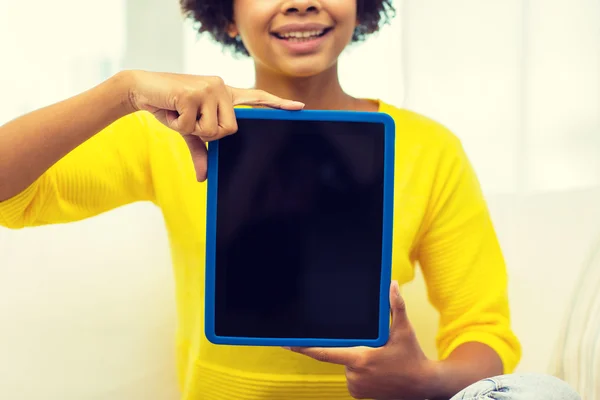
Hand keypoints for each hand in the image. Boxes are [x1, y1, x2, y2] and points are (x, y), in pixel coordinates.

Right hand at [126, 70, 303, 180]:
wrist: (142, 87)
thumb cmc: (171, 107)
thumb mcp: (189, 130)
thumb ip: (202, 151)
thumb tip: (204, 178)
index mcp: (226, 95)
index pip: (257, 99)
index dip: (278, 105)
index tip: (300, 108)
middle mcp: (222, 88)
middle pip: (230, 130)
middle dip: (207, 133)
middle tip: (189, 119)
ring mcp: (210, 88)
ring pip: (212, 130)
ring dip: (190, 128)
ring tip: (179, 111)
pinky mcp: (194, 91)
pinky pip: (192, 126)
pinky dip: (177, 123)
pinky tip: (171, 108)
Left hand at [287, 281, 437, 399]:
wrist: (422, 386)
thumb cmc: (412, 357)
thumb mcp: (404, 330)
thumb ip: (396, 306)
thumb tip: (393, 285)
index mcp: (360, 358)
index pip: (325, 353)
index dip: (304, 348)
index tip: (288, 344)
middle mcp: (354, 374)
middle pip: (341, 354)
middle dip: (353, 348)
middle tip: (374, 351)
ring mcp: (356, 386)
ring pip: (346, 365)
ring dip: (357, 360)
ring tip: (379, 362)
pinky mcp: (358, 394)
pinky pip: (352, 376)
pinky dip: (359, 370)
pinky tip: (376, 370)